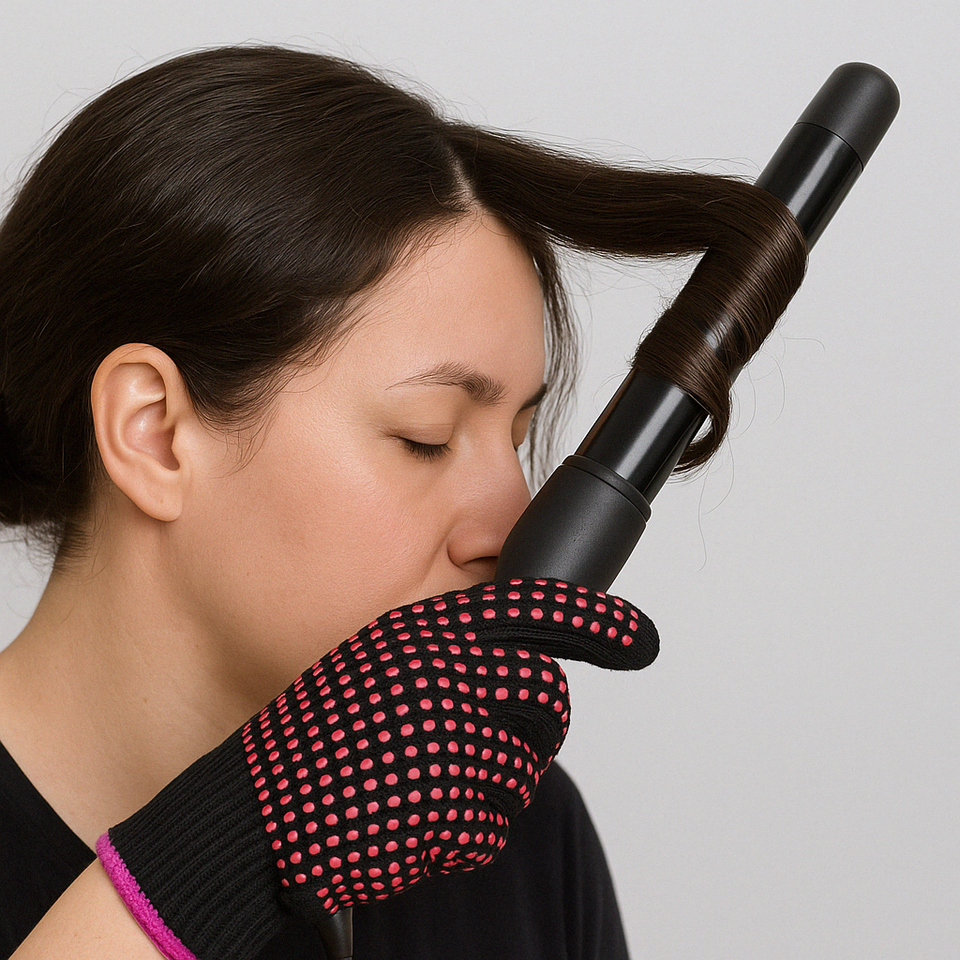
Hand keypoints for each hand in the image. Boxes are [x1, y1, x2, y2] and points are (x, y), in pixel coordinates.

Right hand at [98, 579, 657, 959]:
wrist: (267, 811)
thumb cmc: (319, 733)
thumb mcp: (382, 659)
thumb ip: (449, 649)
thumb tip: (517, 657)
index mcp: (433, 635)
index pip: (537, 612)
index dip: (600, 624)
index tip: (641, 637)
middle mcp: (453, 682)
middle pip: (546, 700)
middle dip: (526, 723)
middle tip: (475, 736)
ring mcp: (458, 748)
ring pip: (524, 769)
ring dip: (488, 781)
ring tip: (424, 777)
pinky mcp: (456, 813)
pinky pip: (494, 823)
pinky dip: (464, 827)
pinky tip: (415, 812)